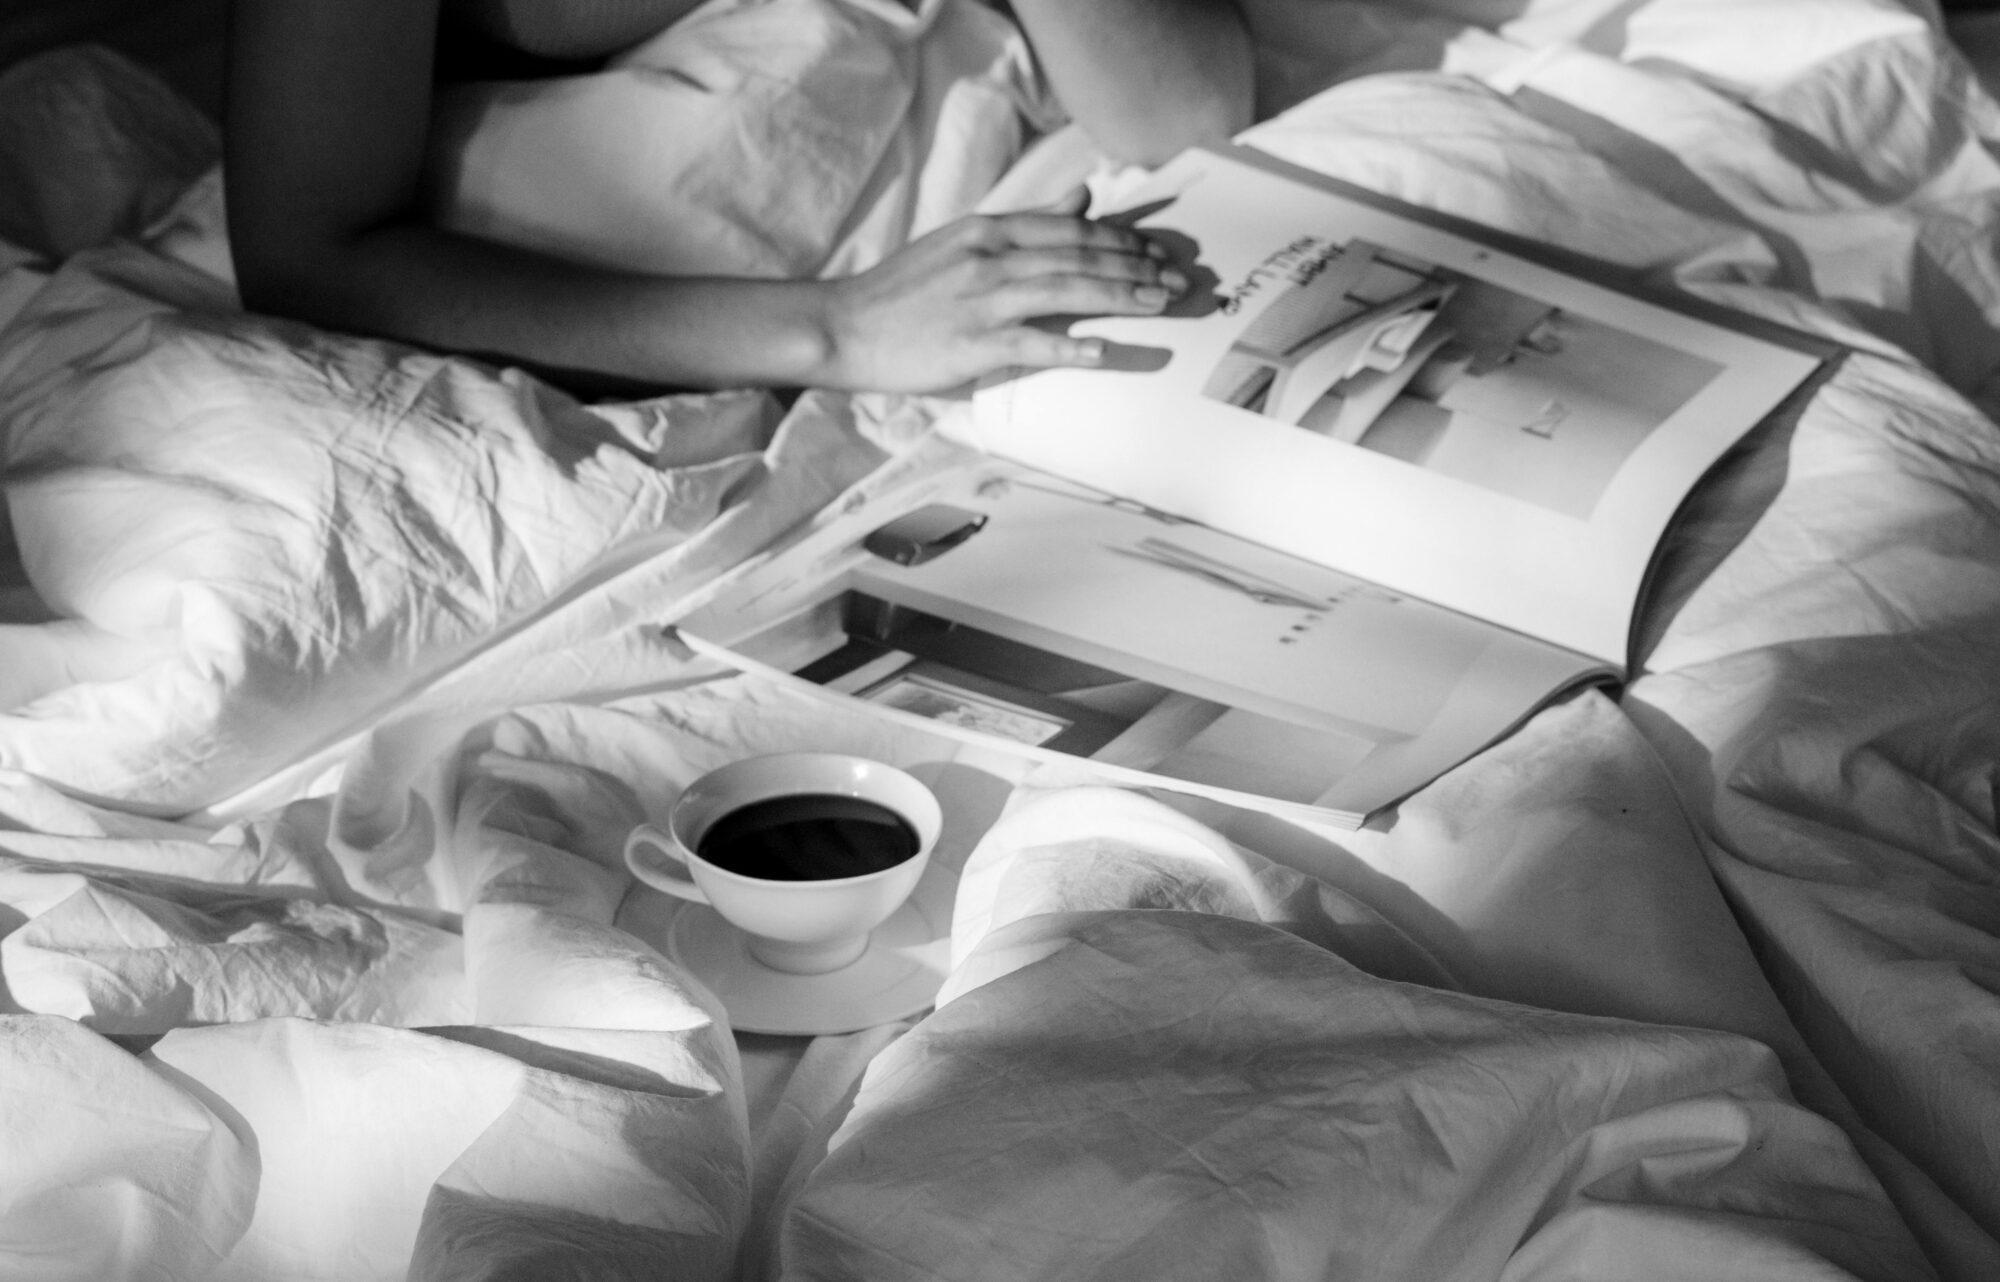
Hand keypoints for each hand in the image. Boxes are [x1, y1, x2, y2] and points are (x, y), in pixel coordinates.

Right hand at [814, 187, 1187, 393]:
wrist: (844, 326)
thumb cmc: (906, 291)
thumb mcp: (966, 240)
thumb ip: (1028, 222)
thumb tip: (1083, 197)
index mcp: (992, 231)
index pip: (1074, 230)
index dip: (1124, 241)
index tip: (1159, 253)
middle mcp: (992, 258)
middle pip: (1080, 257)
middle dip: (1138, 268)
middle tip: (1180, 282)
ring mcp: (982, 300)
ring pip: (1067, 292)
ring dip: (1121, 297)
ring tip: (1162, 305)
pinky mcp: (972, 344)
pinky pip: (1031, 344)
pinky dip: (1070, 347)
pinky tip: (1105, 351)